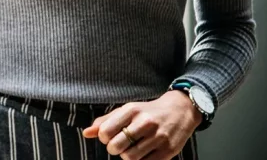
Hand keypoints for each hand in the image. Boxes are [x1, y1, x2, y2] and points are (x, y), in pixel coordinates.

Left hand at [83, 91, 201, 159]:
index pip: (106, 130)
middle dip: (113, 149)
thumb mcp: (126, 111)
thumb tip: (86, 133)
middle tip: (118, 146)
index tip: (108, 137)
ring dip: (127, 157)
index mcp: (132, 110)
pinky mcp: (168, 150)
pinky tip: (143, 153)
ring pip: (131, 157)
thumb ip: (105, 121)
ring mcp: (158, 137)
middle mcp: (145, 122)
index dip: (103, 138)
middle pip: (117, 146)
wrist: (180, 111)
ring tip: (130, 150)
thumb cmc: (147, 112)